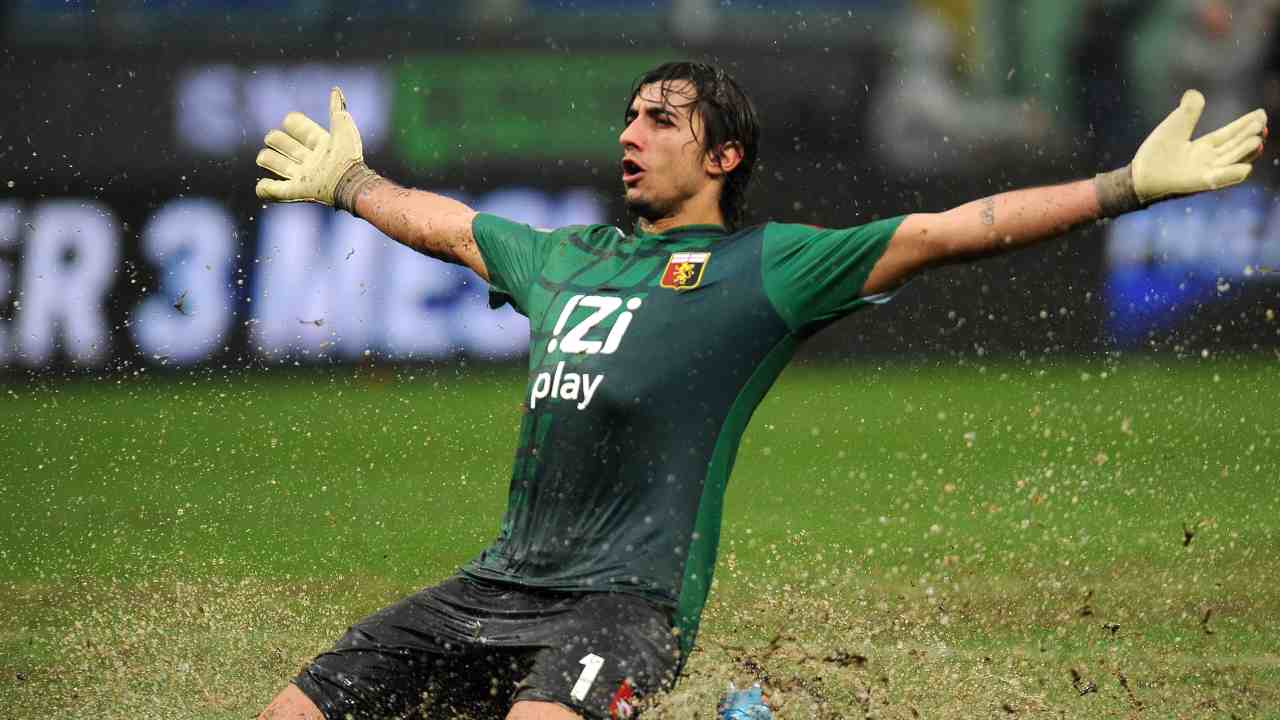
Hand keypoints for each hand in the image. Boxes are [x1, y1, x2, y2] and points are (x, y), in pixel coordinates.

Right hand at [255, 87, 364, 206]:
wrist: (349, 182)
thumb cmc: (348, 155)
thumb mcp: (343, 127)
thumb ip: (337, 109)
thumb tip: (335, 89)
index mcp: (321, 145)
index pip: (300, 129)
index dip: (293, 123)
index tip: (290, 121)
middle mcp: (311, 161)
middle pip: (285, 146)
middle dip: (275, 139)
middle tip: (274, 139)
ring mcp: (303, 177)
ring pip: (277, 165)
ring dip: (267, 159)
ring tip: (263, 158)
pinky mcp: (297, 192)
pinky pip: (276, 192)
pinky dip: (264, 188)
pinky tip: (261, 184)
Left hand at [1132, 89, 1267, 203]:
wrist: (1140, 173)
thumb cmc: (1155, 152)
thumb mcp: (1176, 125)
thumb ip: (1188, 110)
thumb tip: (1194, 93)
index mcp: (1203, 147)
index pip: (1229, 134)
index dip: (1245, 125)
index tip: (1260, 115)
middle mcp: (1208, 160)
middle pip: (1235, 146)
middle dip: (1249, 135)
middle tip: (1262, 123)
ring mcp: (1205, 172)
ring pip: (1231, 160)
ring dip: (1245, 151)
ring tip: (1257, 140)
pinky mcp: (1199, 183)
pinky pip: (1219, 180)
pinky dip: (1231, 175)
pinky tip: (1245, 168)